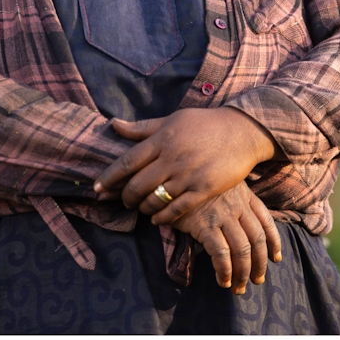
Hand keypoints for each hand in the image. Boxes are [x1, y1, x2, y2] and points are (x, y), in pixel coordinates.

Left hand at [92, 107, 277, 224]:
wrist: (242, 131)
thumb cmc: (203, 124)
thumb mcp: (171, 120)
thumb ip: (142, 128)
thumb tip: (113, 124)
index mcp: (161, 140)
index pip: (127, 161)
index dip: (110, 177)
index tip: (97, 188)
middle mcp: (171, 158)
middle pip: (138, 183)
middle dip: (126, 196)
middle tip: (122, 201)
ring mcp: (188, 175)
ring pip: (156, 198)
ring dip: (143, 207)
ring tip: (140, 208)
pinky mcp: (204, 188)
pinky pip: (178, 208)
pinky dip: (163, 216)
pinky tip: (157, 219)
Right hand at [173, 181, 282, 293]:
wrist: (168, 176)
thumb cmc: (191, 183)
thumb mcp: (218, 186)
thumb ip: (231, 201)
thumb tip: (239, 227)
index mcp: (244, 195)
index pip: (266, 222)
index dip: (274, 243)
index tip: (275, 259)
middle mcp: (237, 205)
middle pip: (257, 240)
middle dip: (259, 265)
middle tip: (256, 281)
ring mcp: (222, 215)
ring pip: (242, 250)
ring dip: (242, 273)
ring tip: (238, 287)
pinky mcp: (205, 225)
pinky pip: (221, 253)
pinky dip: (224, 270)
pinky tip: (222, 280)